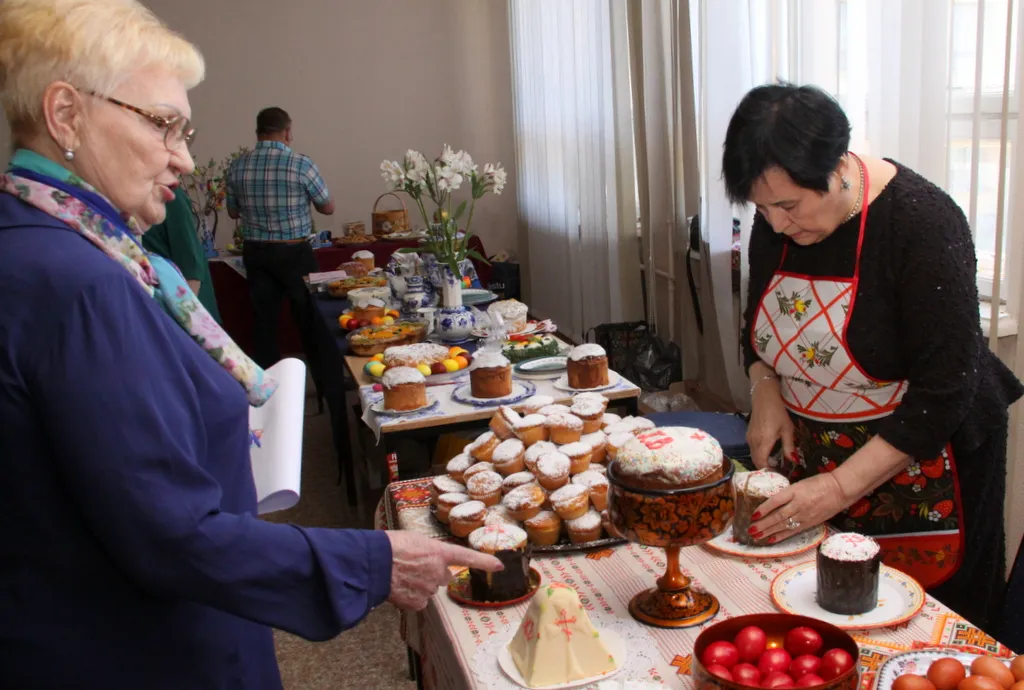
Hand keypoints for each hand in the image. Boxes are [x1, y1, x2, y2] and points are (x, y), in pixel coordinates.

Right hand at [385, 531, 502, 610]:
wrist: (373, 563)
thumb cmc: (390, 546)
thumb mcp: (414, 540)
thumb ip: (428, 551)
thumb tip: (427, 560)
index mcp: (439, 552)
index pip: (467, 557)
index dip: (485, 562)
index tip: (499, 566)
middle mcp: (438, 572)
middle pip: (444, 576)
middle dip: (434, 573)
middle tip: (415, 566)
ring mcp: (428, 589)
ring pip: (429, 588)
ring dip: (420, 584)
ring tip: (401, 574)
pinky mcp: (417, 603)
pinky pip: (418, 601)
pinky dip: (411, 596)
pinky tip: (399, 587)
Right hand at [747, 375, 795, 468]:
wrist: (764, 397)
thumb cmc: (778, 412)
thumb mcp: (787, 429)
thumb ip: (789, 446)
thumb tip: (793, 461)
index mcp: (763, 442)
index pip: (762, 463)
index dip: (769, 471)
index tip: (779, 475)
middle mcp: (753, 442)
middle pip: (756, 462)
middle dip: (766, 468)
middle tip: (778, 471)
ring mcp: (749, 438)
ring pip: (753, 456)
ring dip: (762, 461)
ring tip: (775, 463)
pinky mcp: (748, 434)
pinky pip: (752, 449)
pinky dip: (759, 454)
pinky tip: (769, 452)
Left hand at [749, 473, 847, 542]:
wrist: (839, 490)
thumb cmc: (819, 483)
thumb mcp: (800, 484)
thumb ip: (787, 493)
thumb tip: (771, 502)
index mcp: (795, 491)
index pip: (776, 500)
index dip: (764, 508)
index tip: (754, 514)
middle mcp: (798, 504)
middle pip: (778, 516)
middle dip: (763, 524)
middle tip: (750, 530)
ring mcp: (804, 515)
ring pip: (783, 525)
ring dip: (768, 531)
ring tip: (756, 536)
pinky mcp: (809, 523)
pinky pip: (792, 531)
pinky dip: (781, 536)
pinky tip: (771, 539)